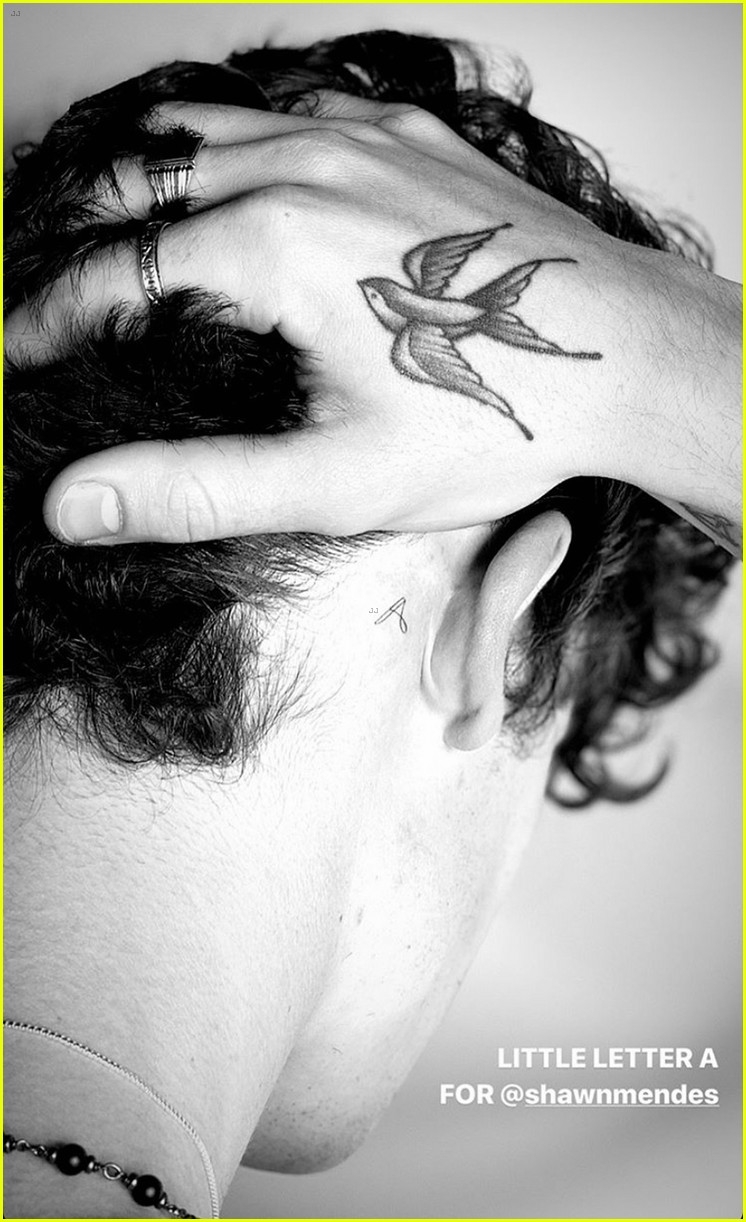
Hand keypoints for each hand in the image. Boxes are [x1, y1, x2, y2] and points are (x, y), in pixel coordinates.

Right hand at [7, 95, 735, 546]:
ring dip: (148, 180)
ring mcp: (361, 136)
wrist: (625, 356)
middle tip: (53, 292)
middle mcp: (304, 164)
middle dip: (80, 237)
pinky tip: (233, 180)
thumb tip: (75, 504)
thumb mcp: (336, 479)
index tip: (17, 354)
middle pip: (143, 178)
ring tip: (115, 233)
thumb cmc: (495, 419)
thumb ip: (197, 489)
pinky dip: (234, 144)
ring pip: (210, 129)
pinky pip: (290, 112)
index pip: (112, 271)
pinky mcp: (408, 132)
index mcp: (270, 243)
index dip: (49, 317)